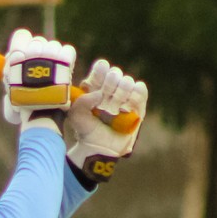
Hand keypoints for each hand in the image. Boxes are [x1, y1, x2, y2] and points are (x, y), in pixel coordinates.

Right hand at [0, 28, 76, 125]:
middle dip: (38, 53)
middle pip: (38, 41)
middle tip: (38, 70)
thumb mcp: (9, 89)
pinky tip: (62, 70)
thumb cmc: (22, 104)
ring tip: (52, 74)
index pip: (21, 35)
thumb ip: (10, 74)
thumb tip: (11, 64)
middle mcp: (33, 50)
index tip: (23, 57)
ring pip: (54, 46)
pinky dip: (67, 59)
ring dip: (53, 57)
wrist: (40, 113)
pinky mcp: (65, 59)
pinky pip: (68, 51)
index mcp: (16, 56)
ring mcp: (50, 54)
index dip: (23, 44)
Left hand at [66, 59, 148, 181]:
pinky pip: (140, 90)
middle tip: (105, 103)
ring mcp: (125, 94)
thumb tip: (99, 94)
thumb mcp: (76, 118)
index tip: (100, 73)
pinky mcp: (139, 102)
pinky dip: (134, 97)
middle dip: (110, 86)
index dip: (101, 71)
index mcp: (94, 87)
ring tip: (114, 110)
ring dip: (121, 95)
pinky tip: (127, 108)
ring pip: (127, 81)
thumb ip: (81, 103)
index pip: (100, 69)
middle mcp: (110, 88)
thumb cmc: (87, 131)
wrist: (102, 148)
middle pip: (114, 74)